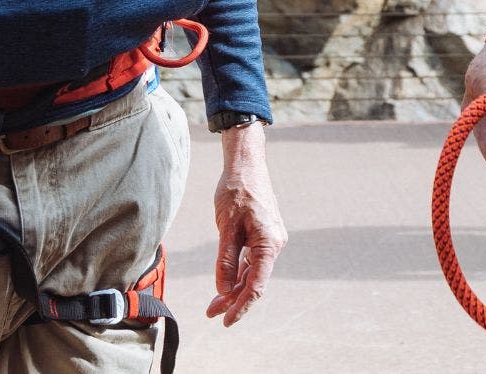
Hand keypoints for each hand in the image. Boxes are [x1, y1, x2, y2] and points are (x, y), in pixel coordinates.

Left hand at [207, 123, 285, 324]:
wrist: (246, 165)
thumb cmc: (237, 191)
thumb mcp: (227, 226)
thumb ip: (226, 259)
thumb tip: (223, 289)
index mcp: (269, 244)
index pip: (256, 285)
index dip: (241, 306)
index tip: (226, 320)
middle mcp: (273, 244)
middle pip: (254, 281)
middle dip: (233, 300)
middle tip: (211, 314)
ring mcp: (269, 240)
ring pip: (252, 272)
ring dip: (234, 288)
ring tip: (214, 305)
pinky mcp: (262, 235)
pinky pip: (251, 260)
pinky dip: (237, 272)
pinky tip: (225, 283)